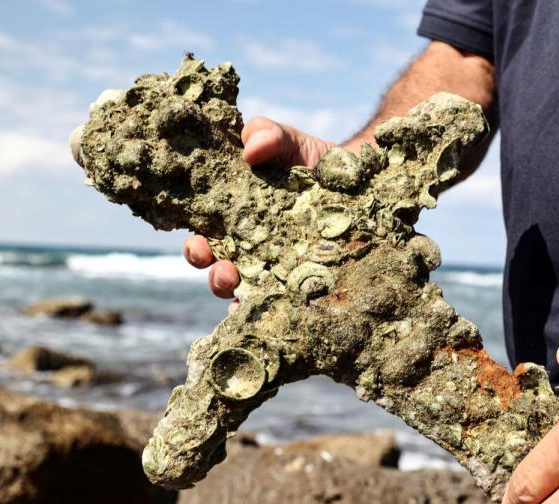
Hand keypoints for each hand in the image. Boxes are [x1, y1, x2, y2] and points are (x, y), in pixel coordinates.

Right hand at [183, 117, 336, 311]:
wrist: (361, 183)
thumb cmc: (315, 162)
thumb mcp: (291, 142)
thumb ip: (268, 134)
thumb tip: (249, 149)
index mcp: (236, 219)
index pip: (206, 237)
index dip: (196, 245)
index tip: (200, 242)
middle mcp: (251, 248)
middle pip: (219, 270)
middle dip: (214, 273)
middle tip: (224, 267)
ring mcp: (277, 269)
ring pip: (247, 292)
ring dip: (241, 293)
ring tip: (245, 284)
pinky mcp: (303, 284)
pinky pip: (281, 306)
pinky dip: (271, 313)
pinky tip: (273, 312)